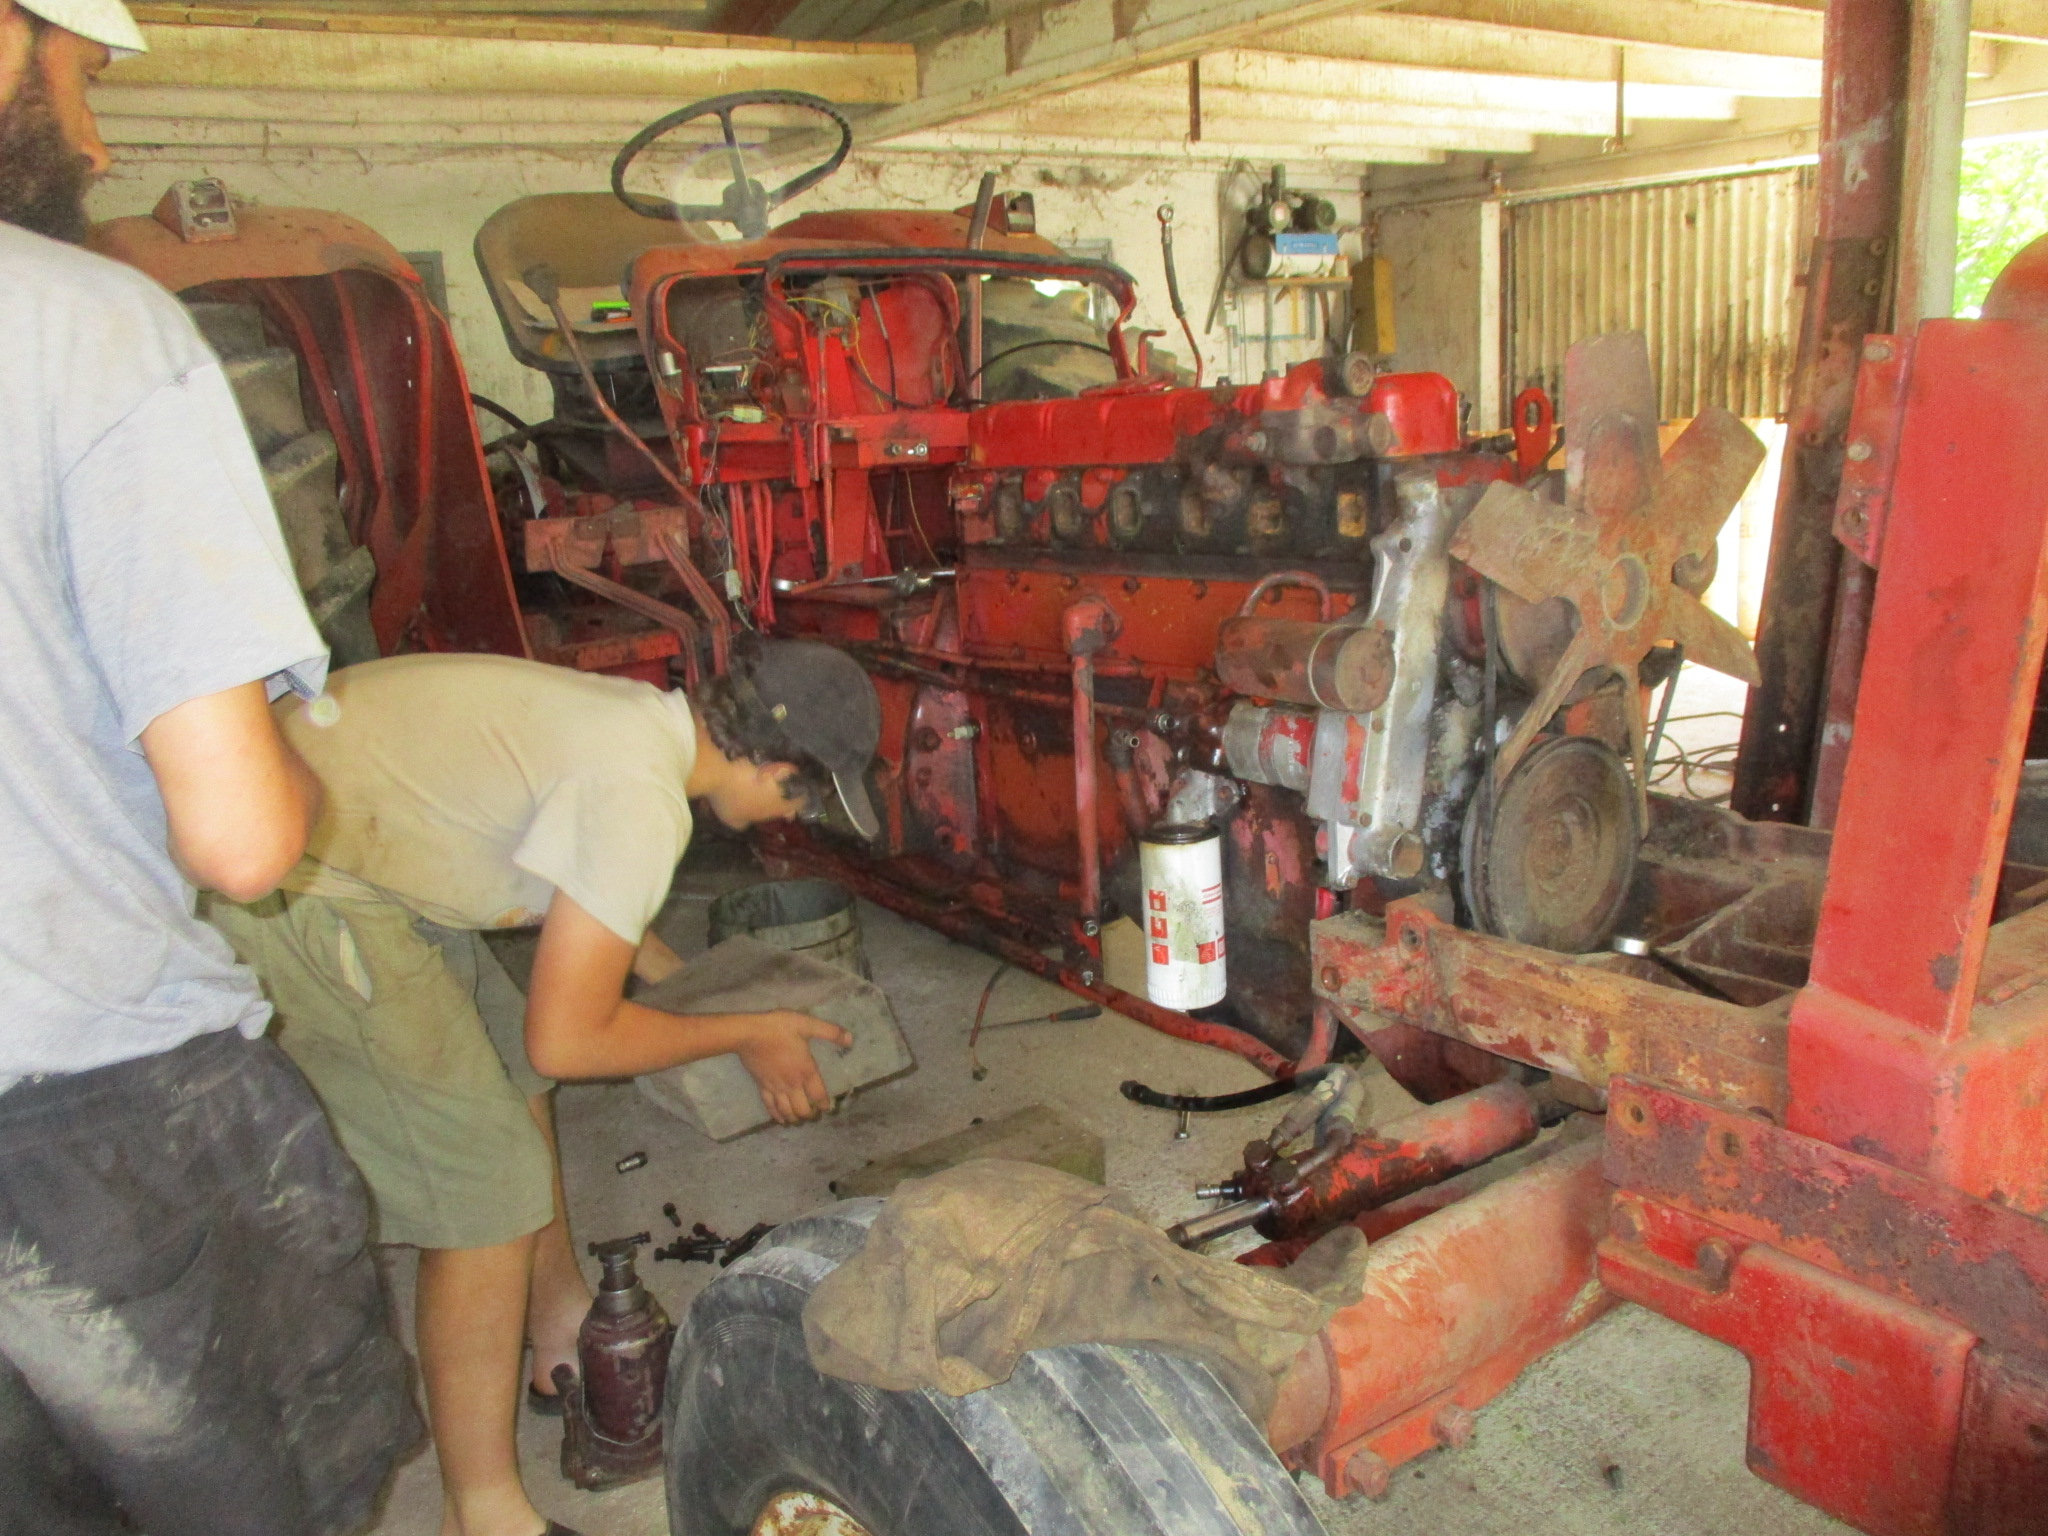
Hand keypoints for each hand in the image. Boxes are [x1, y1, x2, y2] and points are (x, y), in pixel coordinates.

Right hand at [734, 1011, 852, 1124]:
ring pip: (787, 1112)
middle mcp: (792, 1084)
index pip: (819, 1096)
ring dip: (795, 1118)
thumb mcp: (808, 1024)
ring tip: (800, 1119)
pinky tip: (781, 1119)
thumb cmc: (779, 1027)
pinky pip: (770, 1107)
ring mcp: (775, 1087)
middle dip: (810, 1115)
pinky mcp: (762, 1087)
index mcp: (806, 1070)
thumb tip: (850, 1039)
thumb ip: (830, 1032)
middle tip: (814, 1114)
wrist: (749, 1033)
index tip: (828, 1109)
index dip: (825, 1105)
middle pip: (803, 1109)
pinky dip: (777, 1116)